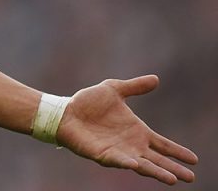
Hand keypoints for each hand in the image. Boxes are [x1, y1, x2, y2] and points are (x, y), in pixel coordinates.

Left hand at [56, 75, 197, 184]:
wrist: (65, 111)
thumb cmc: (88, 102)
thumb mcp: (113, 89)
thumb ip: (134, 86)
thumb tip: (156, 79)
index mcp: (137, 132)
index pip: (163, 145)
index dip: (178, 152)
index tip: (194, 160)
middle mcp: (131, 145)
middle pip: (157, 160)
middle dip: (174, 169)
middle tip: (190, 177)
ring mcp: (118, 152)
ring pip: (142, 165)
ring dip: (156, 172)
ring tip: (172, 179)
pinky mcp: (102, 155)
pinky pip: (117, 161)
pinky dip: (127, 163)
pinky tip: (136, 166)